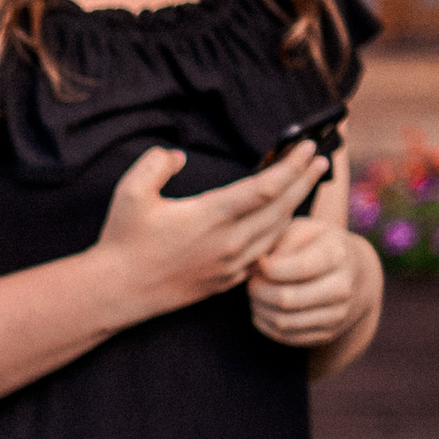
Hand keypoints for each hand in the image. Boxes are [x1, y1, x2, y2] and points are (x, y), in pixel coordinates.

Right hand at [88, 143, 327, 324]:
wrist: (117, 292)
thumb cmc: (123, 240)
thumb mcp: (130, 192)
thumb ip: (156, 163)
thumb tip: (179, 156)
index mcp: (210, 216)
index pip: (266, 187)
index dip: (292, 165)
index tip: (307, 147)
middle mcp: (228, 242)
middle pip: (282, 208)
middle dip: (305, 180)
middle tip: (320, 159)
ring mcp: (231, 265)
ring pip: (277, 232)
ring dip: (295, 205)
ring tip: (304, 185)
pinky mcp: (227, 280)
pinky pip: (265, 253)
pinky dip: (279, 232)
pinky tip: (280, 220)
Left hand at [249, 216, 372, 347]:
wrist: (353, 273)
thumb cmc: (316, 245)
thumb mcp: (303, 230)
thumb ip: (282, 242)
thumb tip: (262, 265)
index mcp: (337, 255)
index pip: (299, 267)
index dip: (269, 268)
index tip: (258, 262)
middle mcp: (342, 287)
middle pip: (286, 299)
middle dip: (258, 291)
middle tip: (251, 281)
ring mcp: (337, 314)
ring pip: (283, 321)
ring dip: (259, 309)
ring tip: (255, 294)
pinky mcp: (327, 334)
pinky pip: (286, 336)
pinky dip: (266, 324)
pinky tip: (263, 308)